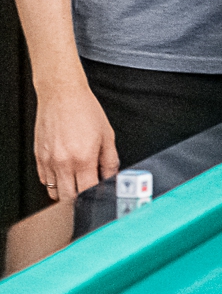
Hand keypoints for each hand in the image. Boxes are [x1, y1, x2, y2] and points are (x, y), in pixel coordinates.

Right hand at [33, 79, 118, 200]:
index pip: (87, 191)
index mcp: (83, 158)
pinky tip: (64, 174)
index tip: (100, 193)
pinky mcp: (38, 157)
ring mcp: (48, 161)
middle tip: (87, 190)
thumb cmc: (85, 110)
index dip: (95, 195)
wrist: (62, 95)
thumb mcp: (107, 135)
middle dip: (79, 198)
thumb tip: (111, 177)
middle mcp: (63, 162)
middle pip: (68, 197)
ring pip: (53, 192)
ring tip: (75, 182)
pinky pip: (43, 180)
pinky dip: (53, 182)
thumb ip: (110, 160)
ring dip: (65, 192)